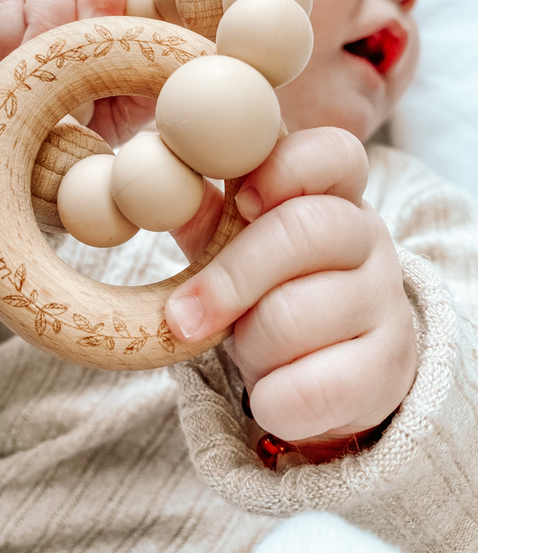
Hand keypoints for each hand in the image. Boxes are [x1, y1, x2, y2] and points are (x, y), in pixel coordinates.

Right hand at [0, 0, 165, 141]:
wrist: (22, 151)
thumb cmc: (87, 121)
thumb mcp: (133, 101)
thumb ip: (159, 69)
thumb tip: (197, 54)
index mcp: (111, 6)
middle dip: (98, 5)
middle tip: (95, 52)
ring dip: (52, 33)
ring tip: (53, 81)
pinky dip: (10, 41)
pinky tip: (16, 73)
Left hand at [167, 127, 416, 450]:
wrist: (322, 379)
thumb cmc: (268, 297)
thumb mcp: (235, 249)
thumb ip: (207, 217)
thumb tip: (163, 190)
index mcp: (333, 196)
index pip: (334, 153)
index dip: (287, 169)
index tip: (245, 200)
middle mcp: (369, 240)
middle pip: (305, 230)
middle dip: (231, 278)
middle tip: (183, 317)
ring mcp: (387, 302)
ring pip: (297, 314)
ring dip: (250, 345)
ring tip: (250, 353)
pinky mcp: (388, 368)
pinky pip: (318, 385)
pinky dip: (274, 399)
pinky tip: (270, 396)